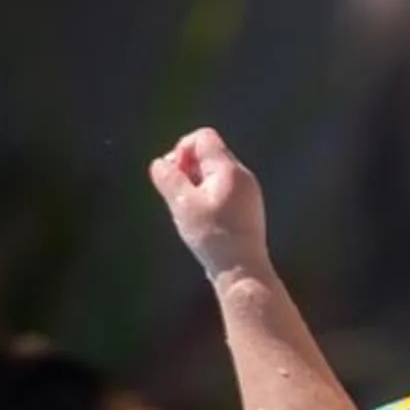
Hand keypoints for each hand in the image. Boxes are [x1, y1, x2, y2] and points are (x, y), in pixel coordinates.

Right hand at [150, 127, 273, 284]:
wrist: (243, 271)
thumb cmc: (213, 238)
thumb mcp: (182, 205)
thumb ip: (169, 179)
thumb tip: (160, 163)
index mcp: (229, 169)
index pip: (203, 137)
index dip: (182, 149)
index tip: (175, 175)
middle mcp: (243, 176)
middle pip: (209, 153)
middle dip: (188, 167)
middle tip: (178, 193)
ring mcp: (249, 192)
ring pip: (216, 172)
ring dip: (197, 183)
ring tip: (190, 208)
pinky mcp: (249, 209)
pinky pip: (224, 189)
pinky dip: (209, 195)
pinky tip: (203, 219)